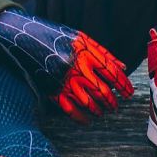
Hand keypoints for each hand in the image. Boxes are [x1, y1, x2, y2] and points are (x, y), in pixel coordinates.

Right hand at [0, 8, 132, 123]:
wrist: (26, 39)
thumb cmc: (57, 37)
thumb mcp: (81, 39)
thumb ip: (103, 52)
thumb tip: (123, 66)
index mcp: (86, 54)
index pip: (112, 74)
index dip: (124, 86)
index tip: (129, 93)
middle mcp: (77, 69)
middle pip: (103, 91)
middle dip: (113, 102)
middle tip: (116, 106)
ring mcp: (65, 81)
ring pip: (89, 104)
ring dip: (100, 111)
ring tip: (104, 112)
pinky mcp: (53, 91)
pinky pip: (71, 111)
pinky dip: (82, 118)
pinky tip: (88, 119)